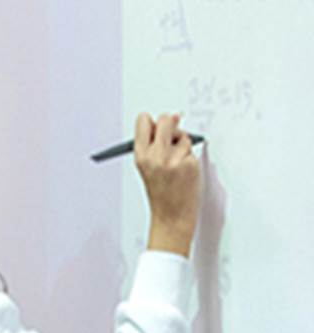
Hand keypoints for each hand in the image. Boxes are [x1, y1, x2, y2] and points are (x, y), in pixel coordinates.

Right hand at [134, 113, 200, 256]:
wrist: (171, 215)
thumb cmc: (160, 192)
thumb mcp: (147, 167)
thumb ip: (154, 143)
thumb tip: (172, 117)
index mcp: (141, 155)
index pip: (144, 121)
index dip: (153, 123)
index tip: (156, 130)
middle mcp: (155, 155)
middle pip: (166, 119)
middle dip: (170, 126)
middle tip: (170, 141)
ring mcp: (173, 159)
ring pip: (182, 134)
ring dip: (182, 144)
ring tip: (176, 162)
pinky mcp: (189, 163)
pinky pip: (192, 149)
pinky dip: (190, 156)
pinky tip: (184, 170)